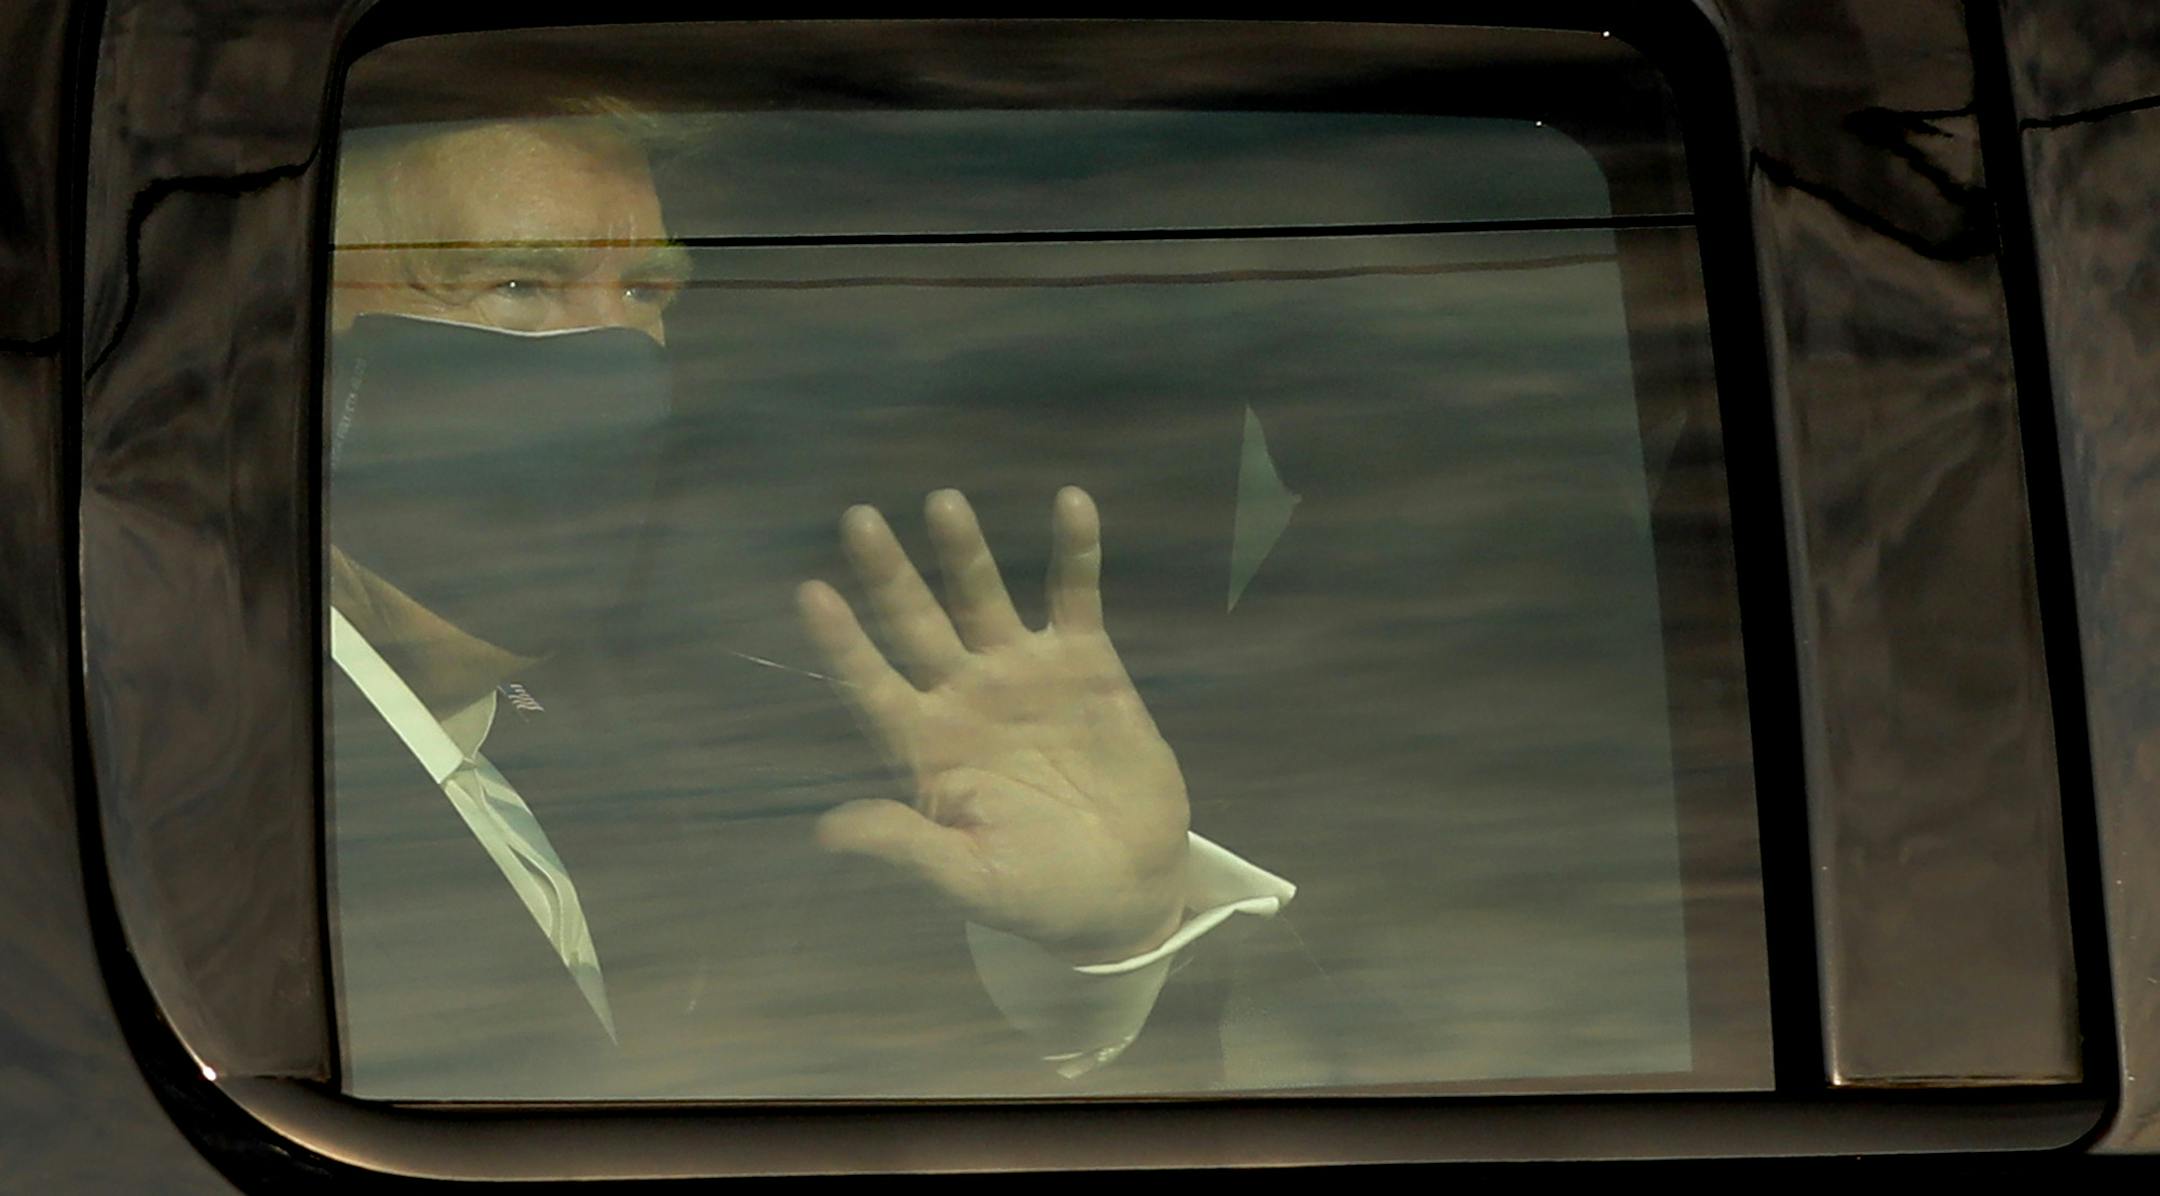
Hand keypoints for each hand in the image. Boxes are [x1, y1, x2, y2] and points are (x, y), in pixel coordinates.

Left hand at [796, 486, 1189, 963]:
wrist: (1126, 887)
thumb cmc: (1038, 893)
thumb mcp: (971, 880)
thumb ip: (907, 848)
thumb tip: (827, 831)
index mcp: (926, 747)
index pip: (870, 684)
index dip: (842, 642)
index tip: (810, 591)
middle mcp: (964, 697)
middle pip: (915, 623)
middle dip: (888, 574)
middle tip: (858, 518)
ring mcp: (1023, 674)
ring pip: (983, 597)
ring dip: (964, 551)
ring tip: (943, 501)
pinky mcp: (1086, 663)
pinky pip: (1075, 596)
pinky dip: (1075, 551)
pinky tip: (1072, 502)